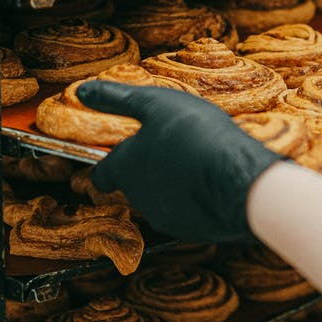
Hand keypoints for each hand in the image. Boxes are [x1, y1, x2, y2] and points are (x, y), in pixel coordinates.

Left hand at [76, 82, 283, 241]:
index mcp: (126, 168)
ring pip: (163, 199)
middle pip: (135, 186)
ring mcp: (168, 217)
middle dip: (148, 170)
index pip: (102, 175)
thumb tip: (82, 91)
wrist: (239, 181)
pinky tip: (215, 182)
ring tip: (198, 162)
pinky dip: (197, 199)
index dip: (106, 166)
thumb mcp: (154, 104)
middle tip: (171, 149)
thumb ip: (116, 99)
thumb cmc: (194, 135)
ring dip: (173, 184)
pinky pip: (190, 212)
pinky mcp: (195, 230)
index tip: (112, 160)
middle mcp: (140, 198)